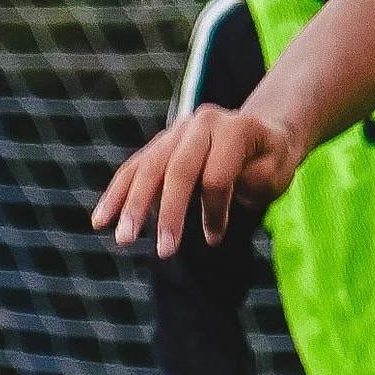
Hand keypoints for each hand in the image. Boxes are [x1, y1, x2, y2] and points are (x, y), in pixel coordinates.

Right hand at [93, 99, 298, 258]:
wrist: (263, 132)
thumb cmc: (271, 162)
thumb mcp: (274, 175)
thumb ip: (246, 188)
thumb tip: (210, 225)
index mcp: (236, 128)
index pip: (215, 175)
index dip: (214, 209)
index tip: (216, 237)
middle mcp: (202, 123)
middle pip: (177, 169)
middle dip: (167, 213)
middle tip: (163, 251)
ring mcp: (178, 131)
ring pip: (149, 167)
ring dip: (133, 205)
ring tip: (123, 239)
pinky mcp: (161, 143)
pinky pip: (134, 167)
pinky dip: (117, 194)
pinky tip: (100, 220)